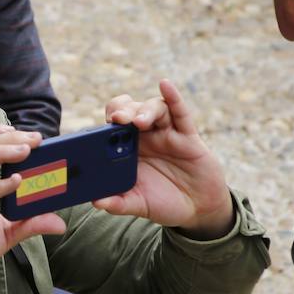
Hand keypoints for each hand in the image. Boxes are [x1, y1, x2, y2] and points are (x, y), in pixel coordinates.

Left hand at [93, 80, 233, 238]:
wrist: (197, 209)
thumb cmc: (163, 202)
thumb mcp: (138, 204)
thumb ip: (118, 203)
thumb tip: (96, 203)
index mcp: (126, 149)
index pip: (110, 126)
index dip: (103, 123)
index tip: (96, 129)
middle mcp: (144, 136)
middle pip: (129, 110)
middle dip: (121, 111)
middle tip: (117, 119)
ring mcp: (166, 133)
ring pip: (153, 108)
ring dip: (144, 110)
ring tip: (139, 122)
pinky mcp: (188, 136)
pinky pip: (180, 112)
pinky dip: (173, 97)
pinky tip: (165, 84)